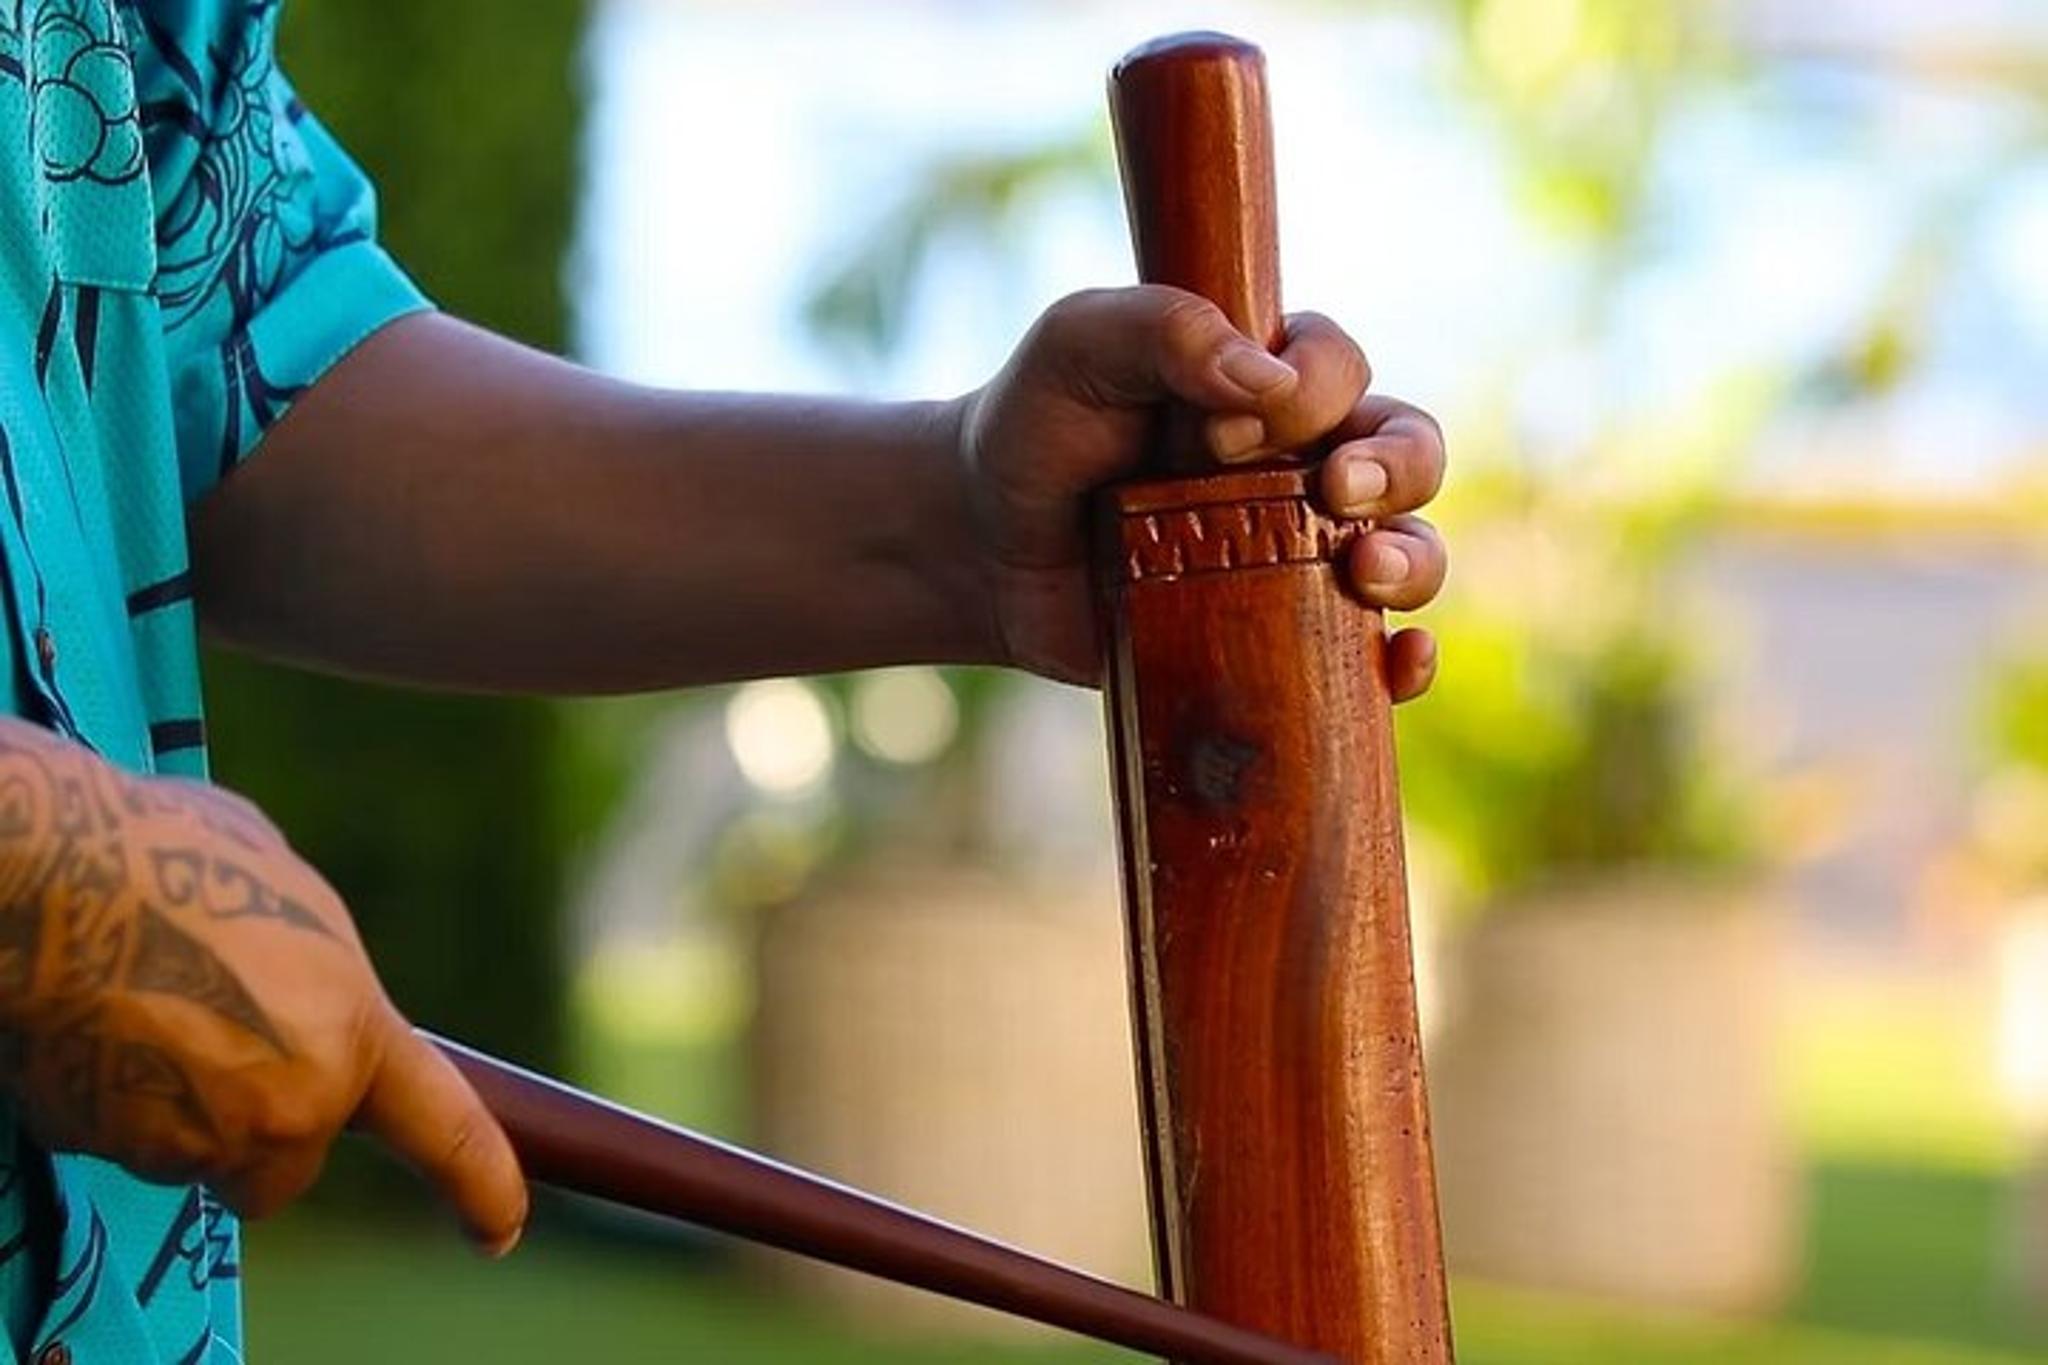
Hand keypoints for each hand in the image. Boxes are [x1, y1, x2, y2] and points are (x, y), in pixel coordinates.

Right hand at [0, 721, 525, 1250]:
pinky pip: (115, 1136)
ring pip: (195, 1154)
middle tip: (210, 1038)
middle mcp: (288, 1106)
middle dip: (254, 1124)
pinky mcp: (102, 1148)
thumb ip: (312, 972)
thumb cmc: (168, 856)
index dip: (483, 1187)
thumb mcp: (290, 898)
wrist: (48, 876)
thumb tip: (295, 990)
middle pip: (281, 1163)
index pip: (446, 1131)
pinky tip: (89, 1023)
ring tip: (137, 1004)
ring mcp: (192, 1139)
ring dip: (173, 1106)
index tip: (501, 1230)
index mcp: (351, 1034)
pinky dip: (107, 1098)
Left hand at [958, 286, 1445, 689]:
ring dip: (1412, 561)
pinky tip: (1399, 668)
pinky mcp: (1280, 636)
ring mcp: (1299, 553)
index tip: (1216, 434)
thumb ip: (1164, 328)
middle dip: (1398, 468)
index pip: (1340, 368)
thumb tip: (1263, 378)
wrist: (981, 546)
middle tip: (1336, 490)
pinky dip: (1407, 661)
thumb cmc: (1035, 426)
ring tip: (1362, 573)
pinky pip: (1372, 654)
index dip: (1308, 392)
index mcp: (1268, 381)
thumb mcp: (1080, 345)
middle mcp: (1303, 462)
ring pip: (1410, 549)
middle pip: (1409, 451)